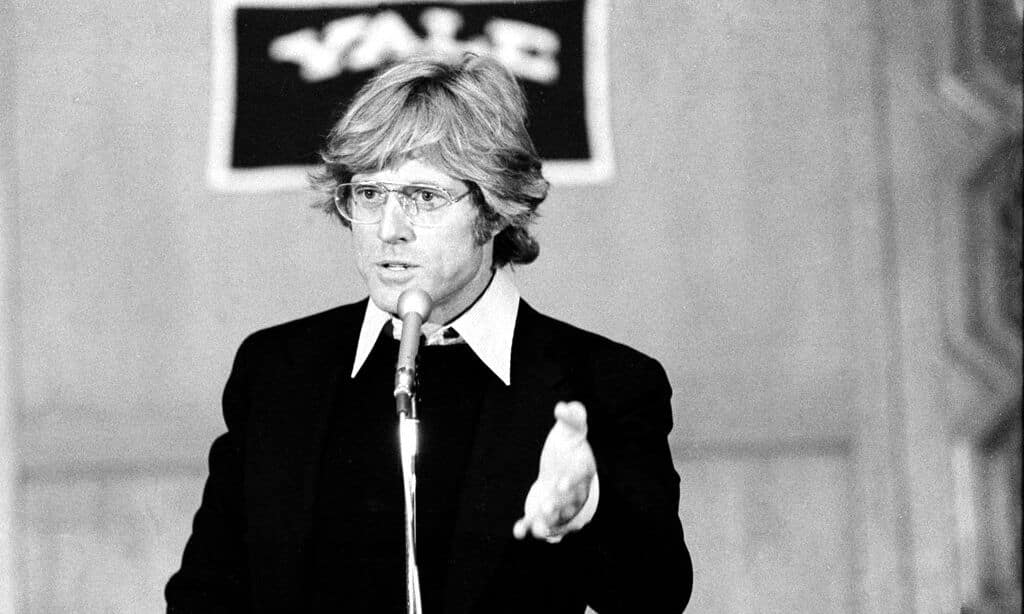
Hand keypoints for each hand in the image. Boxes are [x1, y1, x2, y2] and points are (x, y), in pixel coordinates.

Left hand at [513, 401, 596, 540]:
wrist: (567, 462)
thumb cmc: (571, 441)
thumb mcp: (574, 426)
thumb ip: (573, 415)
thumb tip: (561, 407)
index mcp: (582, 467)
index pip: (579, 474)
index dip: (571, 480)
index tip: (560, 484)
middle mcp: (574, 487)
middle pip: (568, 499)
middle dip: (557, 505)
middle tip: (545, 508)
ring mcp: (560, 500)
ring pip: (555, 514)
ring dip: (546, 521)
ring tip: (537, 530)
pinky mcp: (545, 507)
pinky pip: (537, 519)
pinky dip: (528, 526)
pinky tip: (518, 532)